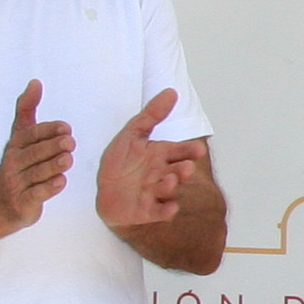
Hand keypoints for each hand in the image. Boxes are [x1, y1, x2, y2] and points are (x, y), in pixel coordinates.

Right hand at [0, 82, 74, 229]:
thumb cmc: (17, 164)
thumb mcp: (20, 136)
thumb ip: (27, 110)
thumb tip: (35, 82)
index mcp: (16, 146)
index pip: (30, 136)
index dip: (47, 131)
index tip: (65, 127)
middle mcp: (14, 163)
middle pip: (34, 154)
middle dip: (52, 147)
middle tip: (70, 142)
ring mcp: (17, 184)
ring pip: (37, 174)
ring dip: (52, 166)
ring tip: (68, 159)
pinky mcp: (23, 202)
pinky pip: (36, 195)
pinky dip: (48, 188)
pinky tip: (61, 182)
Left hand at [95, 90, 205, 229]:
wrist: (105, 193)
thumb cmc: (121, 163)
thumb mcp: (131, 134)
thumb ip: (152, 114)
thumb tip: (171, 92)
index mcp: (161, 155)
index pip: (181, 151)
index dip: (189, 151)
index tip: (197, 150)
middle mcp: (163, 174)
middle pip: (178, 171)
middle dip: (184, 170)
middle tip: (186, 168)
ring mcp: (156, 193)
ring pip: (169, 189)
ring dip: (172, 186)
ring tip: (170, 181)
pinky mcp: (148, 211)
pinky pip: (160, 212)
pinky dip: (167, 211)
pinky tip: (171, 208)